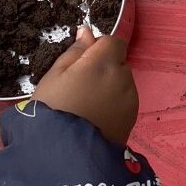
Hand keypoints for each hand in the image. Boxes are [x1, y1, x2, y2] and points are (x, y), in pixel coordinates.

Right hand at [34, 27, 137, 145]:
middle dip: (103, 68)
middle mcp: (123, 77)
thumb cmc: (52, 110)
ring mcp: (131, 98)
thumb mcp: (54, 76)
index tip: (81, 63)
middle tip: (79, 87)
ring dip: (110, 86)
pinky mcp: (133, 116)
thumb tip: (87, 32)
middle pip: (119, 62)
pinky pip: (125, 100)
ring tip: (86, 105)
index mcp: (104, 63)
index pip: (113, 41)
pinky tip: (96, 116)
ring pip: (122, 82)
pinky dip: (114, 103)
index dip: (98, 49)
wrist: (65, 154)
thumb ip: (75, 51)